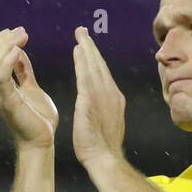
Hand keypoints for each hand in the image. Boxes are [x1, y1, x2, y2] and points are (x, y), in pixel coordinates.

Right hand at [0, 26, 58, 149]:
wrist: (42, 142)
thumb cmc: (39, 119)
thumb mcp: (32, 87)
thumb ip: (24, 71)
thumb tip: (19, 53)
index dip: (0, 40)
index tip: (18, 32)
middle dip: (4, 39)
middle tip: (22, 32)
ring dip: (7, 45)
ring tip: (22, 37)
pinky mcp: (7, 102)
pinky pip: (1, 76)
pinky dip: (8, 60)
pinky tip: (18, 51)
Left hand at [71, 26, 126, 168]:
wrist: (106, 159)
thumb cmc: (103, 148)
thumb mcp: (106, 124)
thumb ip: (103, 111)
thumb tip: (99, 107)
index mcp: (114, 99)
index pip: (103, 74)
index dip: (95, 59)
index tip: (87, 47)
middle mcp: (110, 93)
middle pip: (99, 65)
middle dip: (91, 47)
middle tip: (82, 32)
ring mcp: (102, 96)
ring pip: (94, 66)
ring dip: (87, 48)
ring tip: (80, 35)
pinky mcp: (90, 101)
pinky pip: (85, 76)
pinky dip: (82, 61)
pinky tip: (77, 50)